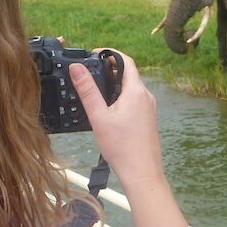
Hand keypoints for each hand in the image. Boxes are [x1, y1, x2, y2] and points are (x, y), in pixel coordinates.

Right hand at [68, 51, 164, 188]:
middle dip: (109, 70)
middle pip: (128, 74)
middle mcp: (146, 96)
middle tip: (90, 74)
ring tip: (96, 94)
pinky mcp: (148, 120)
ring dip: (115, 86)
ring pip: (131, 89)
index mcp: (136, 91)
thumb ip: (88, 91)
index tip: (94, 54)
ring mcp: (149, 109)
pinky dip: (121, 99)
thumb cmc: (122, 147)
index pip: (126, 60)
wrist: (142, 173)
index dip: (110, 53)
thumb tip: (77, 68)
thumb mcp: (99, 117)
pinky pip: (134, 101)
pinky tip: (108, 113)